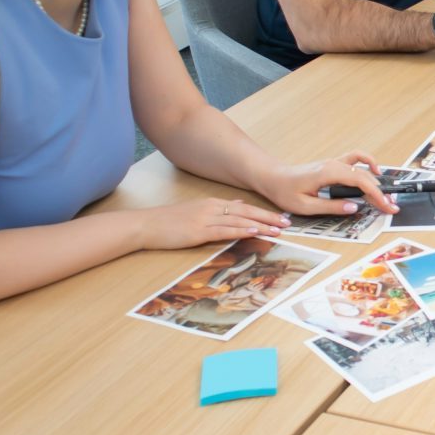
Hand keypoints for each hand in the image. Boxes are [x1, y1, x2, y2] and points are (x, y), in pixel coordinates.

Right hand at [136, 198, 285, 248]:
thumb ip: (219, 208)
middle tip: (287, 223)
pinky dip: (240, 230)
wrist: (147, 225)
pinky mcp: (198, 230)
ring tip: (277, 230)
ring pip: (239, 220)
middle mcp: (212, 208)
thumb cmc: (170, 221)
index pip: (244, 207)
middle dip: (268, 217)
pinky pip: (224, 230)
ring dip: (260, 225)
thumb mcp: (197, 210)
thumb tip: (239, 204)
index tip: (280, 217)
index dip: (264, 212)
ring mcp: (205, 218)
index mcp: (213, 203)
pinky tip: (253, 232)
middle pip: (247, 211)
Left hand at [255, 152, 399, 215]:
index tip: (387, 207)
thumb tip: (355, 207)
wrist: (273, 177)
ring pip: (363, 168)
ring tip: (385, 196)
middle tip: (391, 208)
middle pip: (365, 176)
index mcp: (329, 173)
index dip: (377, 195)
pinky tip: (374, 174)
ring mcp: (335, 162)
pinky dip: (368, 165)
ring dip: (377, 180)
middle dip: (381, 192)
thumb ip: (331, 207)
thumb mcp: (306, 206)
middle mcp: (334, 164)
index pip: (361, 182)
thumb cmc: (285, 191)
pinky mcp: (334, 165)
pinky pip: (356, 160)